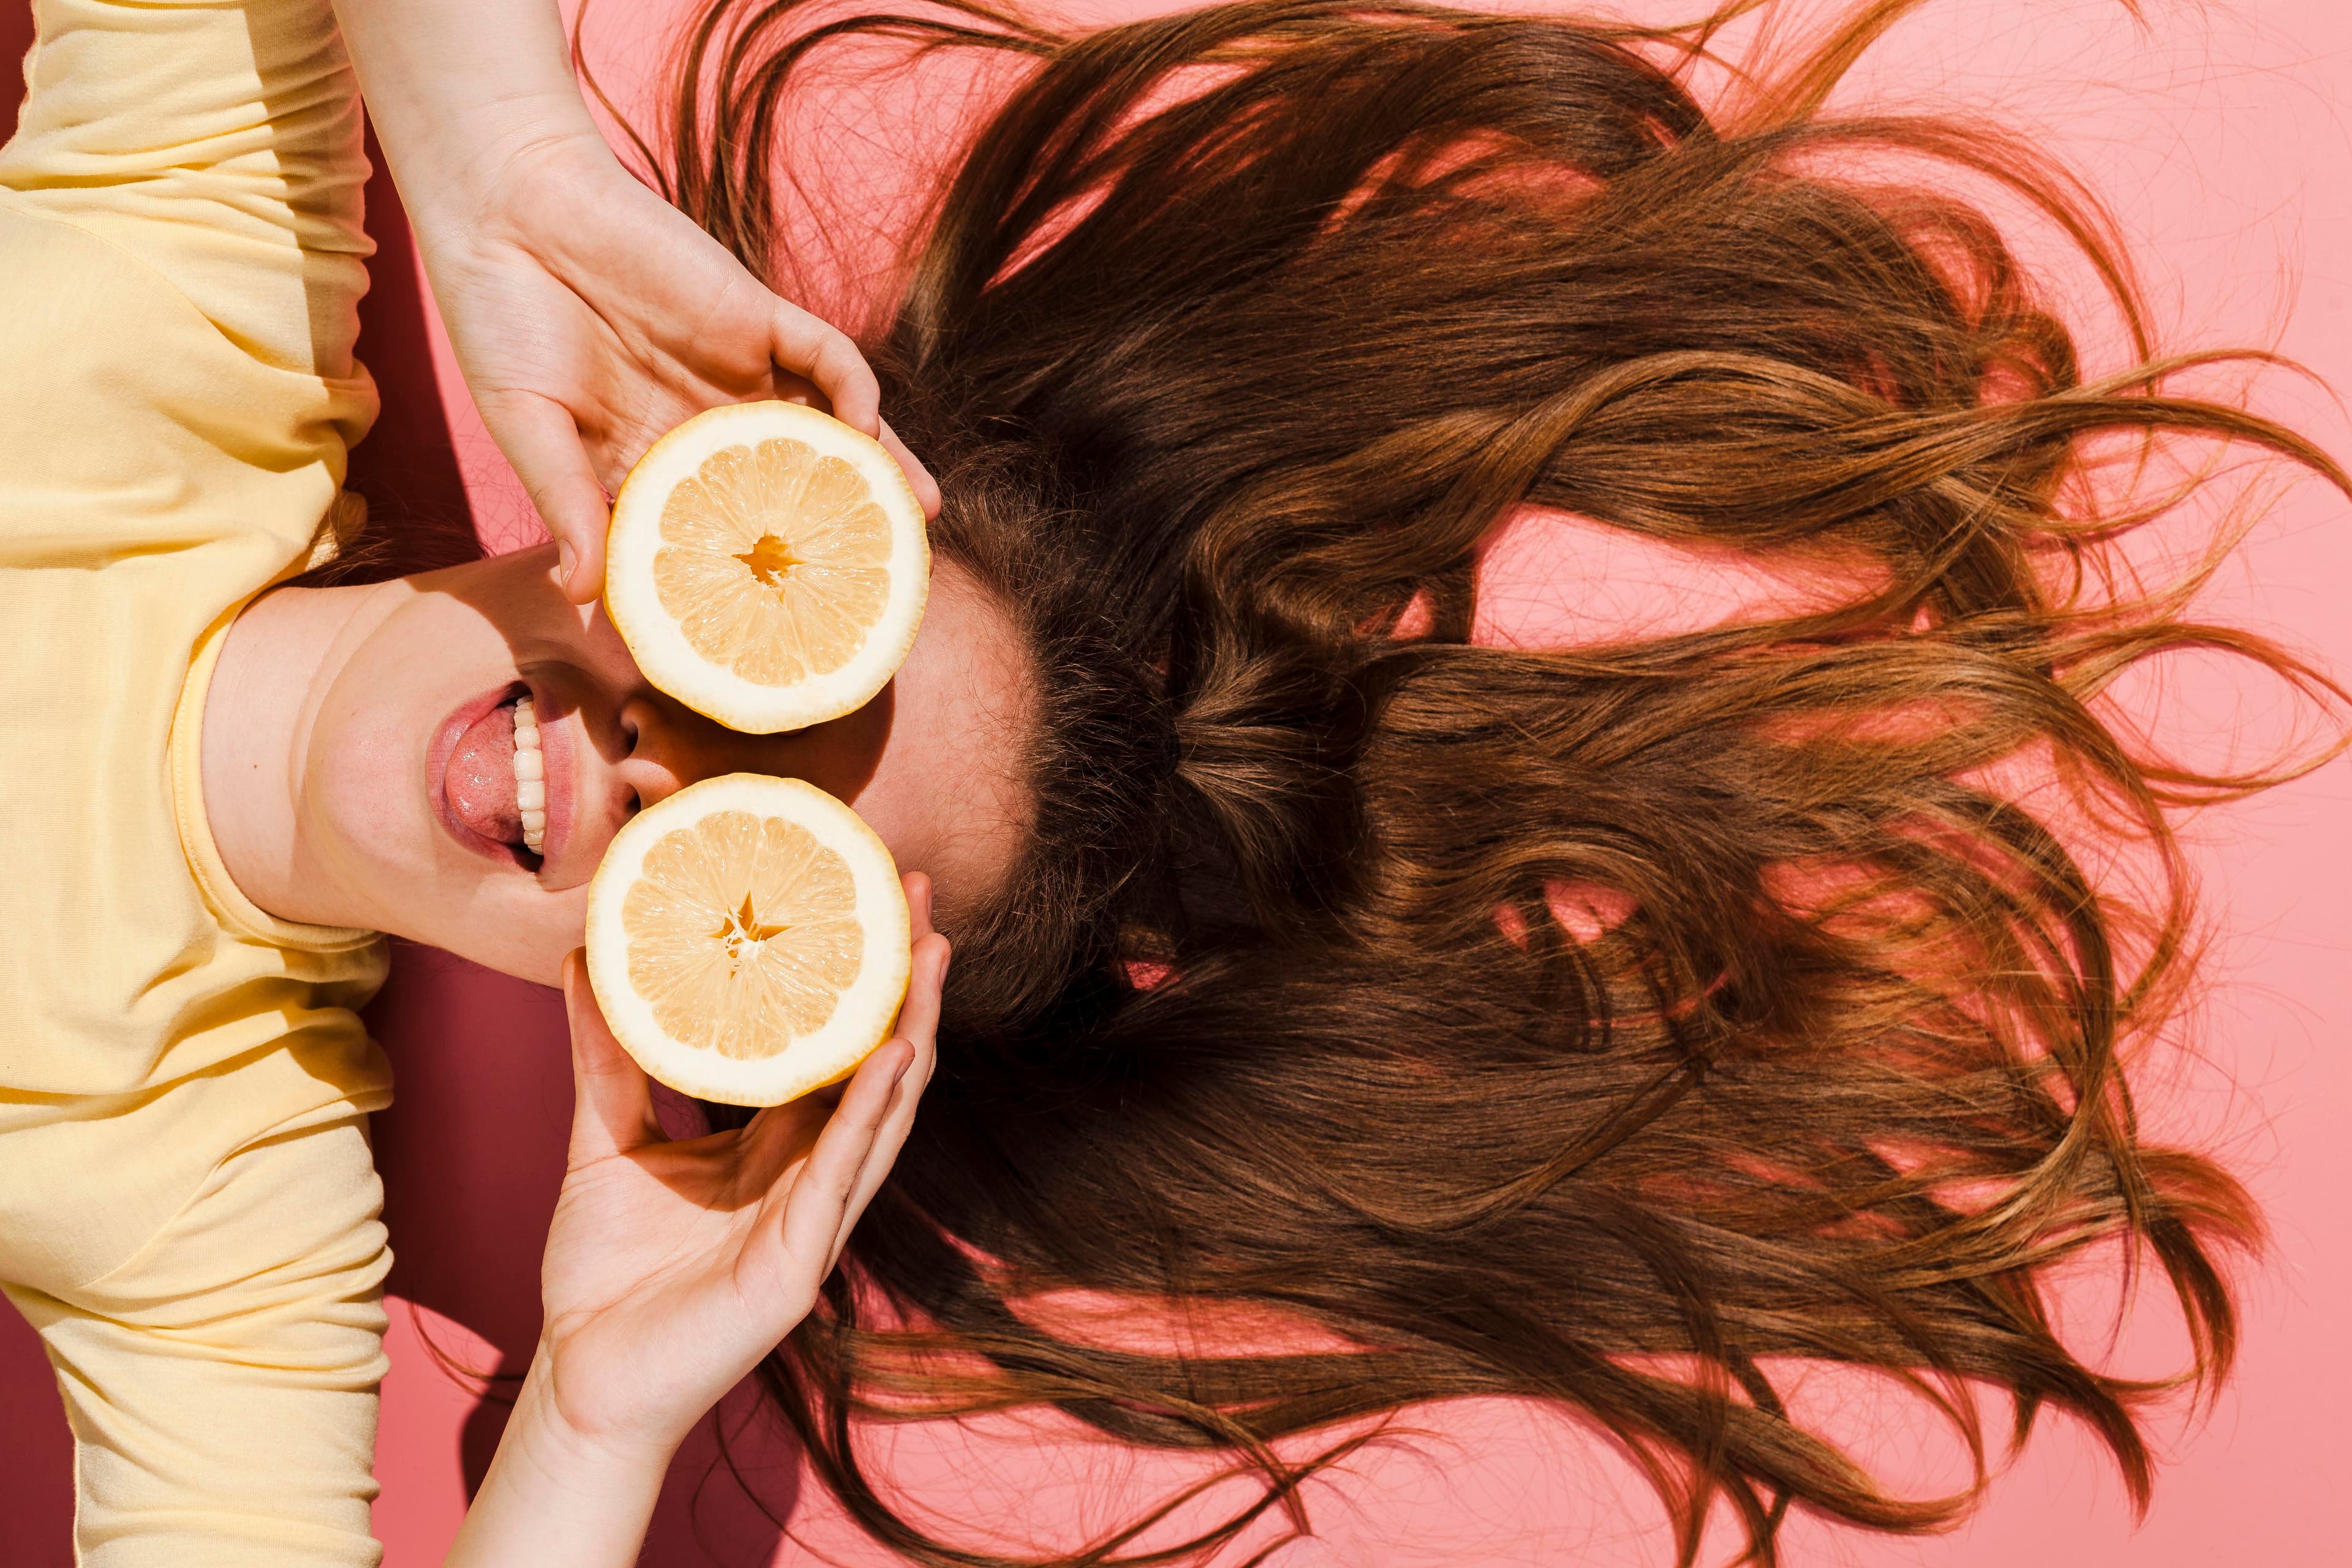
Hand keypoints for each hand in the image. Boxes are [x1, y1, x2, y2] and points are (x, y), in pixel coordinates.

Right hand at [415, 132, 941, 602]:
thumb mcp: (528, 424)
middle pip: (789, 489)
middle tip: (881, 584)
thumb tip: (581, 596)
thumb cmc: (503, 321)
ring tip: (917, 519)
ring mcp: (738, 372)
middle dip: (835, 533)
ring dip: (875, 469)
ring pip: (827, 427)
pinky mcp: (755, 316)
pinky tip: (866, 427)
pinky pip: (823, 354)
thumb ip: (564, 504)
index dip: (751, 578)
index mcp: (652, 463)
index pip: (719, 533)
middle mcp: (708, 425)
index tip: (784, 631)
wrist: (510, 210)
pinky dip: (853, 387)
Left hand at [527, 872, 946, 1459]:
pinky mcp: (799, 1263)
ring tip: (932, 955)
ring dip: (914, 1029)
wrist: (582, 1376)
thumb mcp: (605, 1141)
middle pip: (877, 1060)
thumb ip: (605, 1058)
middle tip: (915, 893)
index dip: (854, 975)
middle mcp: (811, 1172)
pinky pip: (844, 1176)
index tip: (863, 892)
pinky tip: (894, 1058)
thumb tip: (585, 959)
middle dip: (907, 980)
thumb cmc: (605, 1272)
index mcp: (776, 1144)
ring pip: (884, 1110)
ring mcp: (815, 1218)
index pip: (831, 1045)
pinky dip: (871, 1113)